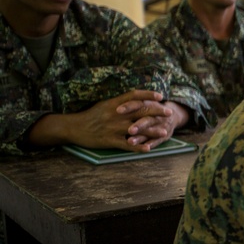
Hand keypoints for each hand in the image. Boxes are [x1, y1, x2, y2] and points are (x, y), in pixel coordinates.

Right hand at [27, 90, 183, 151]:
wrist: (73, 128)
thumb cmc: (90, 116)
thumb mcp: (105, 105)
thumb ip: (120, 102)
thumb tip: (135, 98)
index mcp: (114, 104)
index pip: (134, 96)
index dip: (148, 95)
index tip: (161, 96)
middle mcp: (115, 114)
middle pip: (140, 110)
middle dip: (157, 111)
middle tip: (169, 113)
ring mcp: (113, 128)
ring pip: (137, 128)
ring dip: (152, 130)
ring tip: (165, 132)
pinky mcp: (110, 140)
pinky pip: (127, 144)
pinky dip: (138, 147)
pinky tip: (148, 149)